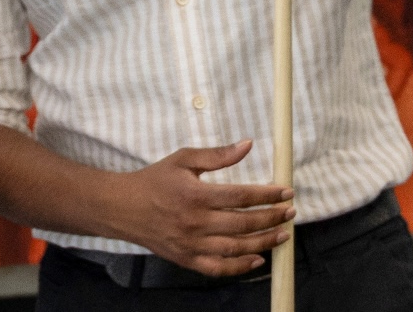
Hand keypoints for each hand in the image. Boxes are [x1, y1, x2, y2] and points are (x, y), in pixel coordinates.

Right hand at [96, 141, 294, 277]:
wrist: (121, 208)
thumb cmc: (153, 181)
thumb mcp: (183, 159)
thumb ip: (217, 155)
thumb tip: (248, 145)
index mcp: (196, 196)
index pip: (242, 197)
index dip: (268, 195)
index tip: (286, 192)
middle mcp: (196, 223)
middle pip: (244, 224)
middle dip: (272, 218)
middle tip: (290, 212)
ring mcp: (191, 245)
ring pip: (236, 248)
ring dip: (263, 242)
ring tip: (283, 235)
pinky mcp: (186, 259)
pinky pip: (217, 268)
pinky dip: (239, 267)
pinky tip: (257, 259)